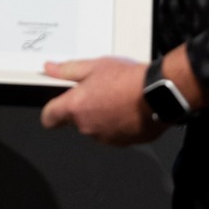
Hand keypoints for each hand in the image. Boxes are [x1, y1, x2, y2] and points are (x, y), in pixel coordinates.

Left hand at [39, 57, 165, 146]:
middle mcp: (87, 126)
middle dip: (83, 109)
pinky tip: (128, 109)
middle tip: (98, 91)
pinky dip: (117, 124)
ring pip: (95, 128)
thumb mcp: (94, 66)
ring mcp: (105, 137)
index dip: (51, 112)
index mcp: (75, 108)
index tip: (56, 106)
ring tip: (116, 98)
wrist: (159, 94)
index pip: (49, 118)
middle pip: (75, 121)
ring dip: (101, 117)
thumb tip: (50, 69)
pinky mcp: (123, 143)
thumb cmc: (128, 79)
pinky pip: (114, 134)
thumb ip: (68, 70)